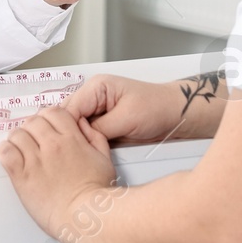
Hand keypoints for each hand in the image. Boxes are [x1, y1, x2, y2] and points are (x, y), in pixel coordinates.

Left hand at [0, 107, 118, 236]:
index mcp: (72, 139)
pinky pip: (6, 153)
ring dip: (18, 139)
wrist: (85, 217)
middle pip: (33, 121)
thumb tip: (81, 124)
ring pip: (17, 134)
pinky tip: (12, 158)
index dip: (48, 117)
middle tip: (34, 139)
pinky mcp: (23, 177)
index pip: (52, 111)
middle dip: (33, 127)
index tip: (47, 126)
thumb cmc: (96, 193)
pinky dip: (6, 151)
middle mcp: (52, 146)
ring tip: (22, 149)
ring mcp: (36, 161)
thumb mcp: (104, 158)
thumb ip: (94, 136)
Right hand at [62, 74, 194, 143]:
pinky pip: (85, 136)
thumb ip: (99, 128)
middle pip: (68, 118)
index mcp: (96, 87)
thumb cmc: (156, 109)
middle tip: (71, 153)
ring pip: (74, 128)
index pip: (69, 108)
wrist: (175, 116)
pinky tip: (85, 154)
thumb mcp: (126, 118)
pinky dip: (85, 145)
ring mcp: (96, 112)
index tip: (67, 146)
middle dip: (69, 135)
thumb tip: (79, 139)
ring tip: (77, 155)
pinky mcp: (101, 125)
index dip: (66, 128)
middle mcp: (92, 98)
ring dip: (76, 141)